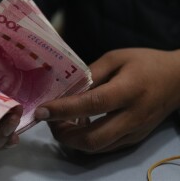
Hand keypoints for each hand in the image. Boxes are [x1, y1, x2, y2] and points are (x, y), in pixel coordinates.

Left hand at [35, 48, 179, 152]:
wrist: (177, 81)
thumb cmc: (145, 64)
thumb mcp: (116, 58)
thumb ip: (91, 73)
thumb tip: (67, 89)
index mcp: (128, 90)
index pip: (91, 104)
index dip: (63, 110)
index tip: (41, 111)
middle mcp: (132, 117)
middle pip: (92, 138)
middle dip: (63, 135)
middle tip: (49, 120)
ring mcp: (134, 132)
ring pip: (97, 148)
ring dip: (72, 140)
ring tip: (60, 123)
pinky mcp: (134, 139)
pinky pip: (105, 147)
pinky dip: (86, 141)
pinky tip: (79, 126)